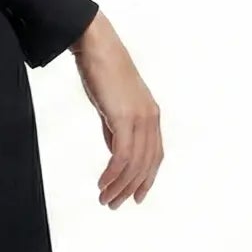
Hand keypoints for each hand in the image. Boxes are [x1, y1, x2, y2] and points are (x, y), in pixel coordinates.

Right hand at [69, 14, 161, 206]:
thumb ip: (116, 129)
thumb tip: (115, 152)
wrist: (97, 46)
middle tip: (113, 205)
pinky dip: (112, 174)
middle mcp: (151, 119)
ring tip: (105, 200)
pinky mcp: (125, 118)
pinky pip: (121, 156)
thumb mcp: (112, 105)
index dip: (147, 179)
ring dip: (119, 186)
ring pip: (134, 164)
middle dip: (131, 189)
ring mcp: (140, 118)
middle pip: (145, 165)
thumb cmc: (101, 71)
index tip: (135, 198)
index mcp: (151, 115)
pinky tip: (102, 183)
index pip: (154, 156)